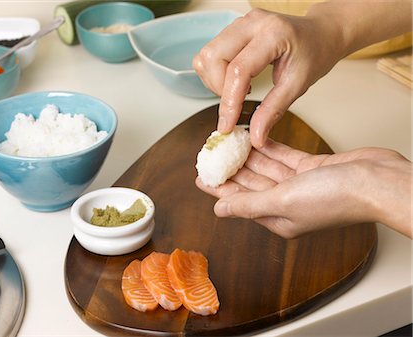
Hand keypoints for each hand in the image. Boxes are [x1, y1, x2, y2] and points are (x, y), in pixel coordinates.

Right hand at [193, 8, 342, 147]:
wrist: (320, 33)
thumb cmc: (314, 53)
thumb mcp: (297, 85)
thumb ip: (273, 111)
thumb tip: (255, 136)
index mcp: (273, 34)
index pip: (239, 70)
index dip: (229, 102)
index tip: (227, 125)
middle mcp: (252, 23)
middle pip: (212, 57)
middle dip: (218, 88)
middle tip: (236, 102)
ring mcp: (240, 23)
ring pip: (206, 55)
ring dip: (214, 80)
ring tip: (238, 89)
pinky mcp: (234, 28)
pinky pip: (210, 53)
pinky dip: (216, 72)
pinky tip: (236, 79)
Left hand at [196, 140, 411, 238]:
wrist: (376, 181)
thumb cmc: (336, 197)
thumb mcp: (283, 201)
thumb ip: (250, 204)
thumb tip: (219, 210)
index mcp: (278, 218)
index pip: (240, 201)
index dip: (219, 188)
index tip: (201, 175)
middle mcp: (287, 203)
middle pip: (250, 184)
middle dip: (231, 168)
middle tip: (212, 153)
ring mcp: (300, 185)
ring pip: (266, 168)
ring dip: (248, 155)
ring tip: (228, 141)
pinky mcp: (312, 168)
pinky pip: (283, 156)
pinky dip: (269, 147)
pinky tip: (254, 137)